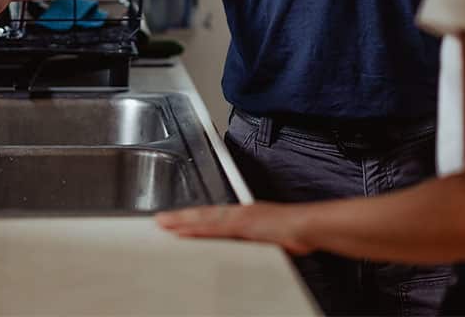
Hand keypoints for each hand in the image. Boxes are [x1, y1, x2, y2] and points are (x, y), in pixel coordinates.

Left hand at [155, 202, 314, 255]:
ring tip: (164, 224)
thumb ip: (250, 242)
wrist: (305, 226)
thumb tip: (242, 251)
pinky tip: (184, 231)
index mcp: (242, 216)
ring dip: (183, 221)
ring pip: (203, 218)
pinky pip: (214, 227)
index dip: (191, 218)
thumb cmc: (291, 233)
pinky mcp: (242, 225)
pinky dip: (197, 228)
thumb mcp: (266, 239)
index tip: (175, 221)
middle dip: (180, 217)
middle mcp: (237, 213)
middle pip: (202, 215)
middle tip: (158, 220)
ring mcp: (238, 217)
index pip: (211, 216)